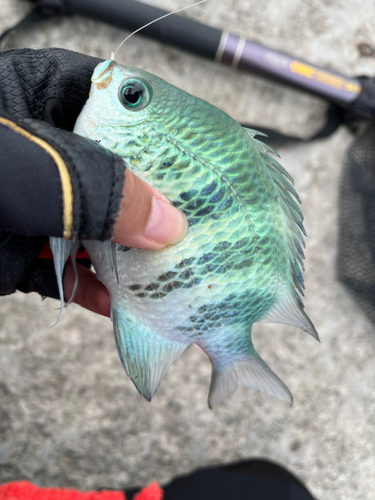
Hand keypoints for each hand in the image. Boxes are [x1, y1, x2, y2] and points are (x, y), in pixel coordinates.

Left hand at [0, 48, 187, 316]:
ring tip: (183, 272)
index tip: (207, 159)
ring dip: (139, 254)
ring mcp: (35, 207)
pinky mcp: (20, 257)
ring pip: (103, 229)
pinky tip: (130, 306)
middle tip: (209, 223)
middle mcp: (45, 151)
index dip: (169, 129)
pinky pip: (73, 274)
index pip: (122, 102)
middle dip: (162, 201)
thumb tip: (167, 223)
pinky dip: (100, 292)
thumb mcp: (11, 163)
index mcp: (40, 96)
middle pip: (122, 173)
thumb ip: (90, 186)